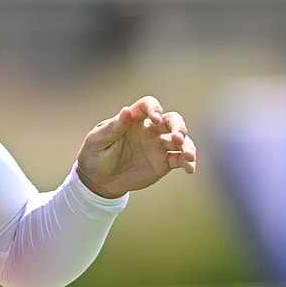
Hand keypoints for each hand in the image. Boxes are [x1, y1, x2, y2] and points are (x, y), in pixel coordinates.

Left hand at [75, 95, 197, 198]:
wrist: (99, 180)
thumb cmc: (95, 155)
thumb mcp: (97, 140)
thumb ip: (113, 127)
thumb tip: (126, 110)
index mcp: (133, 120)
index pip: (148, 105)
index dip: (154, 108)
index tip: (155, 118)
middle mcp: (149, 130)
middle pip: (171, 120)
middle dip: (178, 127)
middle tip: (178, 138)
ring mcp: (158, 146)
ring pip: (180, 140)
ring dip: (188, 145)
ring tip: (190, 156)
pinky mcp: (163, 162)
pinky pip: (179, 159)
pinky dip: (188, 162)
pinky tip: (190, 168)